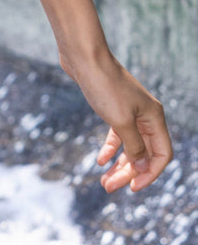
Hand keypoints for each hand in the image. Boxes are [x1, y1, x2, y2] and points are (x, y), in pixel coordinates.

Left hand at [60, 49, 172, 193]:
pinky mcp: (113, 107)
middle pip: (144, 153)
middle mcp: (146, 115)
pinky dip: (110, 148)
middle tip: (108, 188)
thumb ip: (134, 146)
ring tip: (104, 182)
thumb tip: (143, 167)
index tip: (132, 187)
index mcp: (154, 117)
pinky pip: (117, 134)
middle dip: (129, 173)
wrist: (83, 56)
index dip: (150, 174)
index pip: (162, 154)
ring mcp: (130, 111)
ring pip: (130, 146)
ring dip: (119, 165)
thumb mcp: (120, 121)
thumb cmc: (104, 85)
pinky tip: (100, 160)